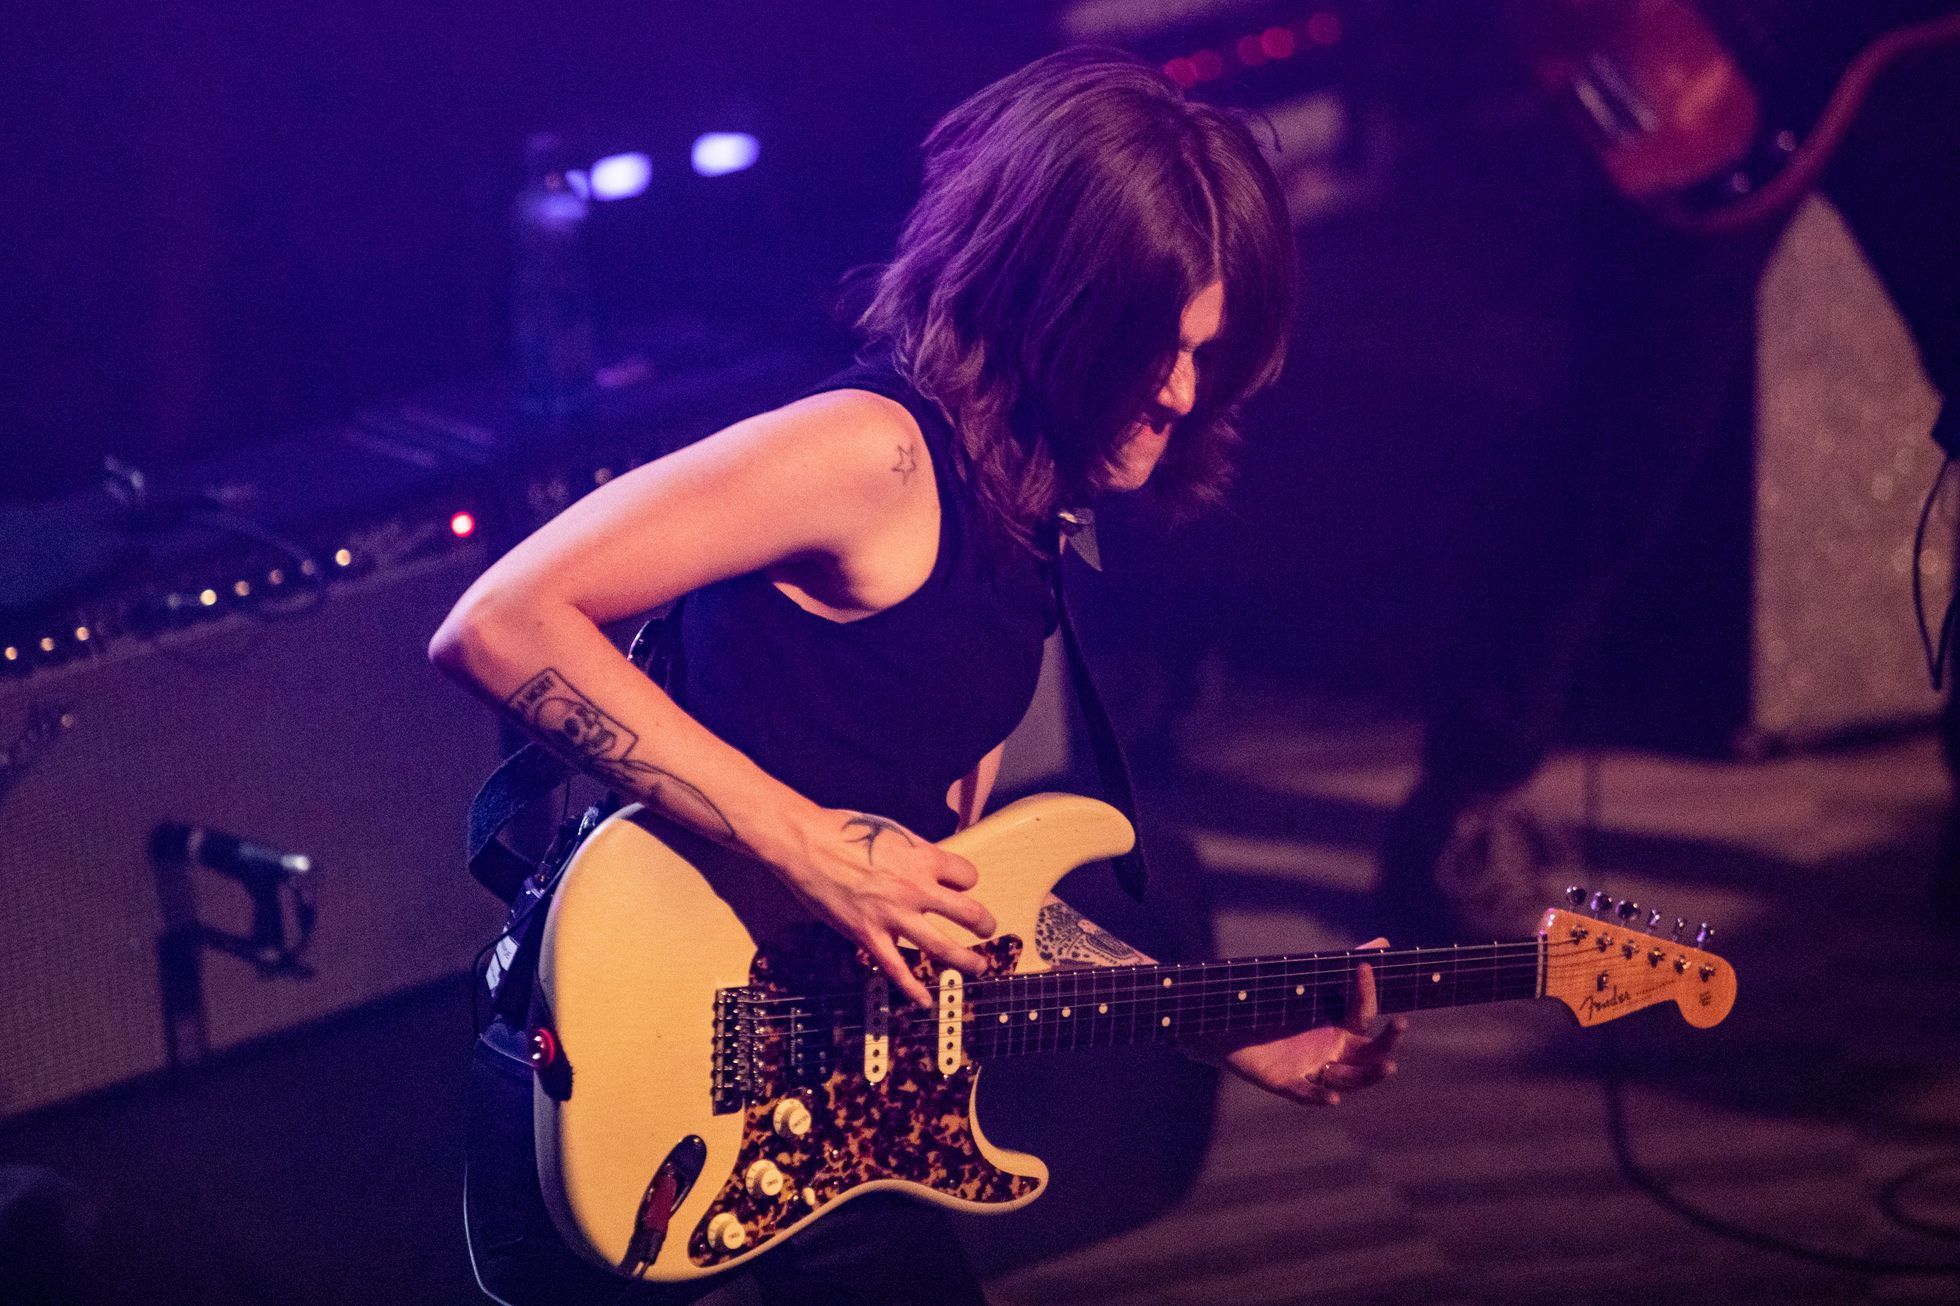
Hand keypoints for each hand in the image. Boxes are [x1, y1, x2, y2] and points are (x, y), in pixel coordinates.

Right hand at [777, 809, 997, 1008]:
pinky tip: (925, 1001)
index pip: (966, 876)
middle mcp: (916, 889)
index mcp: (923, 859)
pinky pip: (897, 969)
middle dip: (983, 924)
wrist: (806, 844)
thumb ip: (915, 852)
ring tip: (978, 966)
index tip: (959, 886)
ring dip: (965, 960)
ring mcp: (893, 916)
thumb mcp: (891, 831)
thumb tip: (930, 863)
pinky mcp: (869, 935)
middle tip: (988, 929)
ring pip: (941, 947)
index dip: (965, 881)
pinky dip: (913, 990)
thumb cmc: (844, 830)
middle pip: (967, 913)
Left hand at [1208, 938, 1405, 1105]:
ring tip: (1388, 1065)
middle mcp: (1333, 1053)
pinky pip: (1307, 1093)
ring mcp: (1313, 1069)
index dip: (1365, 990)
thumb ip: (1344, 966)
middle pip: (1369, 1056)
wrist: (1231, 1028)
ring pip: (1348, 1079)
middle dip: (1387, 1044)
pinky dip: (1320, 1096)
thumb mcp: (1310, 987)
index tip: (1363, 966)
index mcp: (1341, 1029)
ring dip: (1366, 1075)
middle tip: (1401, 1024)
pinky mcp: (1286, 1081)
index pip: (1363, 1014)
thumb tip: (1384, 942)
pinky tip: (1334, 1100)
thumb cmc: (1279, 1010)